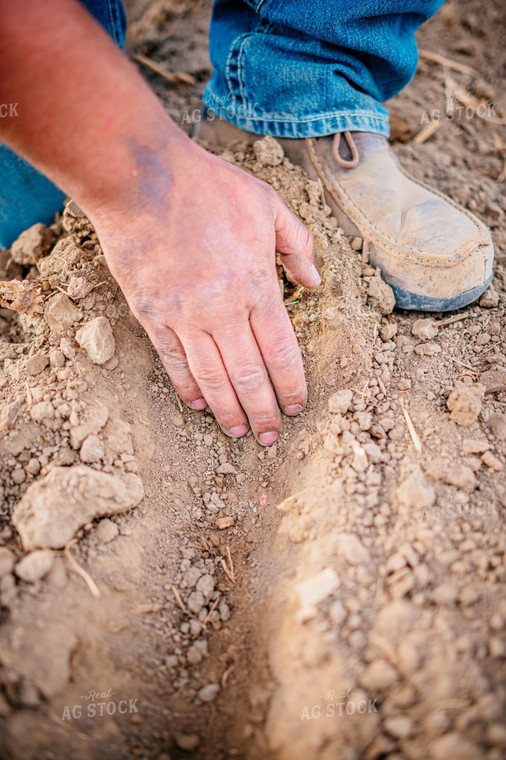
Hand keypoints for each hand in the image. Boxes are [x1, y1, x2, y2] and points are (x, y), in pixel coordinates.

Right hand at [91, 138, 319, 444]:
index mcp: (256, 285)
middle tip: (271, 435)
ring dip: (228, 410)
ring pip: (211, 377)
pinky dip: (187, 386)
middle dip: (263, 410)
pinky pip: (172, 361)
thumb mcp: (267, 204)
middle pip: (248, 375)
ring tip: (239, 431)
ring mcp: (183, 315)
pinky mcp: (151, 314)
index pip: (281, 352)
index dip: (290, 385)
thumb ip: (297, 245)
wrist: (142, 177)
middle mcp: (222, 309)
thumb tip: (314, 283)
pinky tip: (200, 404)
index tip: (296, 406)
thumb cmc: (209, 186)